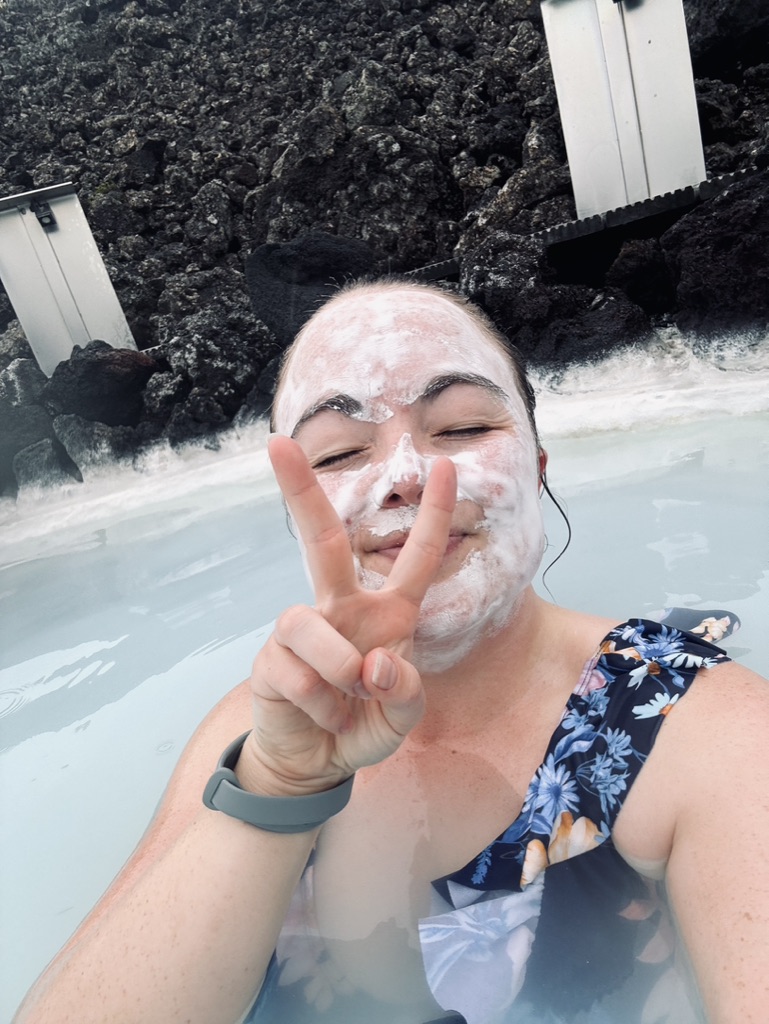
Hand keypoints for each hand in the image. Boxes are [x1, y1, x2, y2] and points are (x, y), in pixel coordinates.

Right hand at [240, 435, 456, 795]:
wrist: (317, 763)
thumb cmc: (364, 725)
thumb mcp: (402, 716)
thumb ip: (405, 691)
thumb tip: (372, 662)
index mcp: (388, 614)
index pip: (417, 558)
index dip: (436, 514)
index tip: (447, 467)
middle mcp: (343, 609)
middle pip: (321, 541)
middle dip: (302, 491)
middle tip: (278, 444)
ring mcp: (302, 631)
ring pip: (308, 623)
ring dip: (337, 669)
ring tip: (347, 702)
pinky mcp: (271, 660)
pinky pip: (297, 674)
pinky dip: (321, 706)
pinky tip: (325, 719)